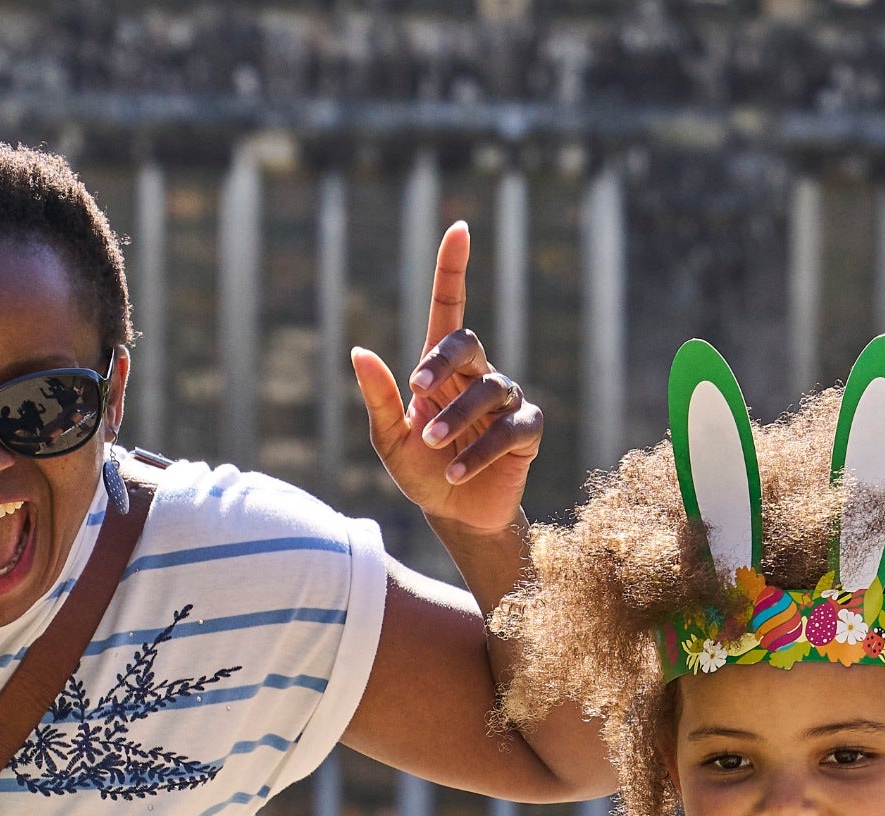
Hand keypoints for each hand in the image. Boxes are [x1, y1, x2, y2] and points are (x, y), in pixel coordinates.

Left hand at [353, 221, 542, 541]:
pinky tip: (456, 470)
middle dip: (443, 361)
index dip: (453, 269)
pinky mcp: (526, 433)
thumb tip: (358, 350)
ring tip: (431, 444)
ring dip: (457, 417)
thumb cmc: (420, 471)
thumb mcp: (390, 439)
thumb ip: (378, 398)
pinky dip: (480, 449)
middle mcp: (477, 375)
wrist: (454, 515)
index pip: (450, 308)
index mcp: (442, 369)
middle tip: (416, 390)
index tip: (458, 230)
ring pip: (489, 390)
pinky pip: (510, 429)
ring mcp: (506, 402)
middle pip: (468, 343)